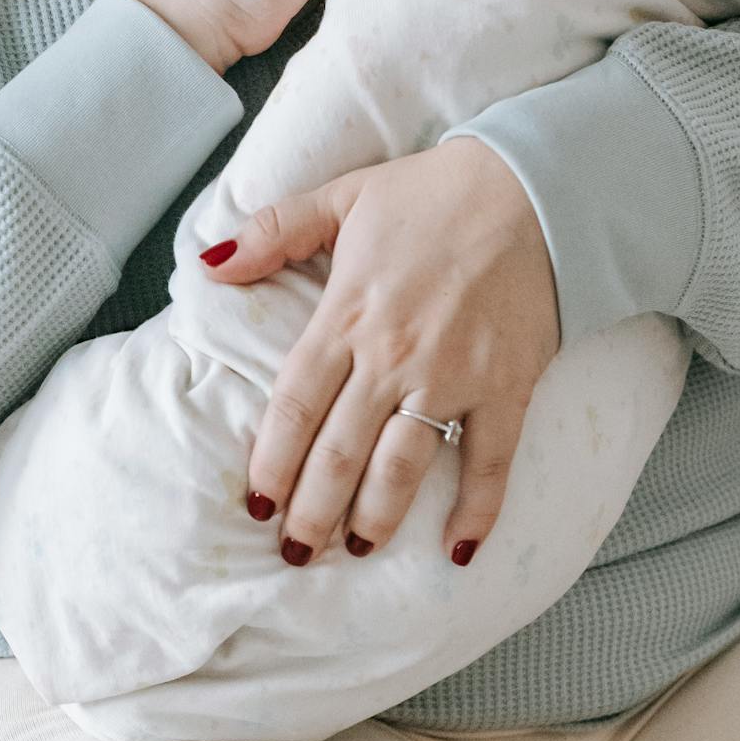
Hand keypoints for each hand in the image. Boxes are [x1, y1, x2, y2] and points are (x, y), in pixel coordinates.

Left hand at [200, 138, 559, 563]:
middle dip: (312, 511)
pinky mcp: (507, 388)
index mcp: (348, 314)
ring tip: (356, 550)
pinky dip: (475, 512)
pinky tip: (458, 553)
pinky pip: (489, 463)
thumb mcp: (342, 197)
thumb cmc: (431, 195)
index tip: (257, 503)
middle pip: (340, 452)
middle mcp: (393, 356)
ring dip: (376, 519)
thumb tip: (209, 263)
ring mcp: (452, 376)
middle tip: (296, 551)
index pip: (295, 405)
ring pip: (402, 467)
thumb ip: (273, 231)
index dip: (271, 462)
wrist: (531, 187)